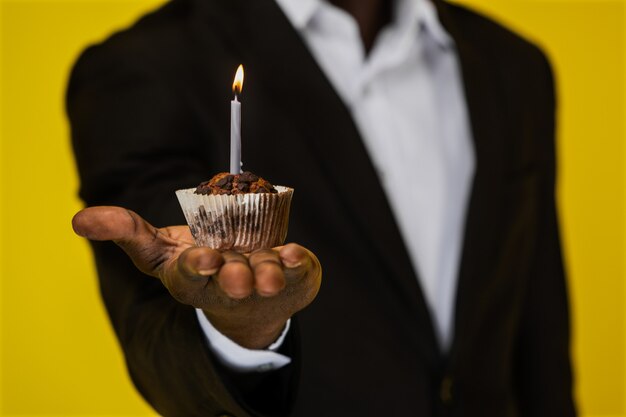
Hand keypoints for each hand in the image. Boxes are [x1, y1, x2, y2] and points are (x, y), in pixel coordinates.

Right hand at [72, 206, 321, 348]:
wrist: (251, 293)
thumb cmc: (202, 261)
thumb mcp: (161, 248)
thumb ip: (127, 231)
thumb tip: (79, 219)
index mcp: (193, 278)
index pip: (189, 276)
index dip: (194, 268)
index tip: (203, 259)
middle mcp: (227, 286)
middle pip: (228, 284)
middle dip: (232, 278)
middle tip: (238, 275)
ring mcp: (262, 285)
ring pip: (265, 280)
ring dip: (268, 274)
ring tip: (271, 273)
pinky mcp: (293, 279)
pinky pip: (298, 271)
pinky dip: (298, 263)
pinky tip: (296, 255)